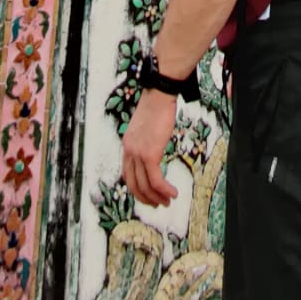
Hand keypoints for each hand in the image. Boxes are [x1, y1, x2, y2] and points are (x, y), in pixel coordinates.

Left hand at [121, 89, 178, 206]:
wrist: (159, 95)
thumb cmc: (157, 107)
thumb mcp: (146, 127)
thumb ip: (146, 140)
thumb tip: (154, 149)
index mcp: (127, 145)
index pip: (128, 174)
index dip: (137, 187)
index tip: (148, 194)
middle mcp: (129, 151)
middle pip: (134, 184)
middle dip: (146, 198)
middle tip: (158, 204)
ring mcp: (138, 154)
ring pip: (145, 185)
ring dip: (157, 197)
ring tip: (168, 201)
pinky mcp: (150, 154)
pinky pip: (156, 180)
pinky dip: (164, 190)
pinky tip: (173, 193)